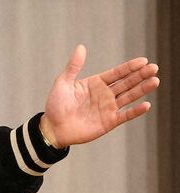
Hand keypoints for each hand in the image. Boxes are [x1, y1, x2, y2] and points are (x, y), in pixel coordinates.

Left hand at [40, 44, 159, 147]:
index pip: (117, 73)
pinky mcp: (108, 122)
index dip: (130, 67)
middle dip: (140, 75)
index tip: (143, 61)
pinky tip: (145, 105)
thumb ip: (73, 67)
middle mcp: (105, 94)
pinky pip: (124, 116)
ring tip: (155, 81)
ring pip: (129, 97)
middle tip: (153, 68)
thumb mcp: (62, 83)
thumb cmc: (56, 106)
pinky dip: (135, 112)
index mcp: (97, 83)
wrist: (53, 128)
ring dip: (142, 89)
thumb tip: (81, 47)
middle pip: (127, 83)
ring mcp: (108, 108)